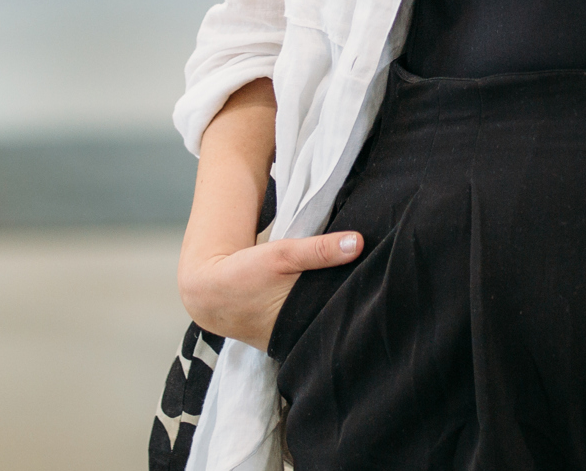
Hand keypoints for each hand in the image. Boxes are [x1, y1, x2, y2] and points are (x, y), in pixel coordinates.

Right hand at [177, 229, 363, 351]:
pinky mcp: (280, 340)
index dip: (359, 309)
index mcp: (299, 326)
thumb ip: (319, 250)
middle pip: (332, 326)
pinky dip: (315, 318)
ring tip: (356, 299)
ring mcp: (287, 344)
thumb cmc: (244, 272)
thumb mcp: (282, 254)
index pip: (341, 321)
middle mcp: (295, 341)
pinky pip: (306, 330)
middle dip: (349, 313)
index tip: (378, 293)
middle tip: (372, 293)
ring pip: (319, 329)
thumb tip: (359, 242)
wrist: (207, 291)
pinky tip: (329, 304)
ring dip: (332, 315)